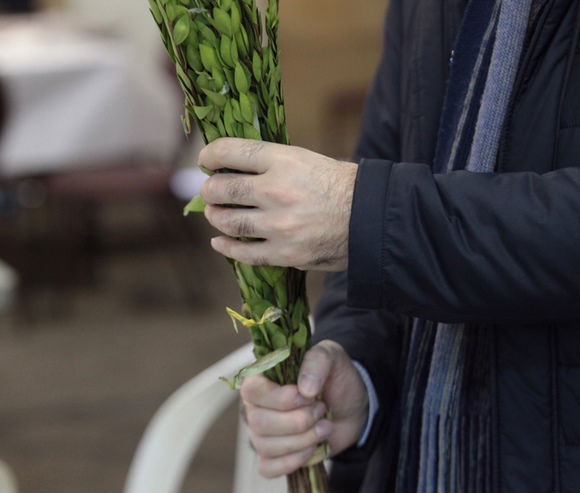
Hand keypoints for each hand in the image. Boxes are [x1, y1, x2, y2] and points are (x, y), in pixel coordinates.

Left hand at [198, 138, 357, 271]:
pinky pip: (244, 253)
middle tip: (210, 191)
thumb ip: (272, 164)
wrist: (372, 219)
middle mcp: (276, 191)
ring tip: (216, 214)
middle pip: (222, 189)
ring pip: (228, 222)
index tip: (206, 160)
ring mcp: (278, 225)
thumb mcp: (307, 160)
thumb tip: (234, 169)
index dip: (211, 155)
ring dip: (216, 217)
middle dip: (210, 190)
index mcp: (283, 161)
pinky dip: (226, 247)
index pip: (231, 152)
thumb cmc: (341, 186)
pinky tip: (219, 242)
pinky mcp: (284, 253)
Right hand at [240, 340, 367, 477]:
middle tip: (322, 410)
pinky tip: (312, 449)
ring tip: (325, 427)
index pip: (251, 390)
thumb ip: (317, 362)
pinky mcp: (274, 456)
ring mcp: (262, 433)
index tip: (308, 396)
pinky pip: (268, 467)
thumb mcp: (332, 357)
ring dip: (302, 440)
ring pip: (265, 445)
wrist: (351, 407)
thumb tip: (305, 389)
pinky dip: (292, 461)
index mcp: (263, 378)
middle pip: (258, 422)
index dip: (279, 398)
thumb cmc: (335, 378)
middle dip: (297, 421)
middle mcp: (257, 406)